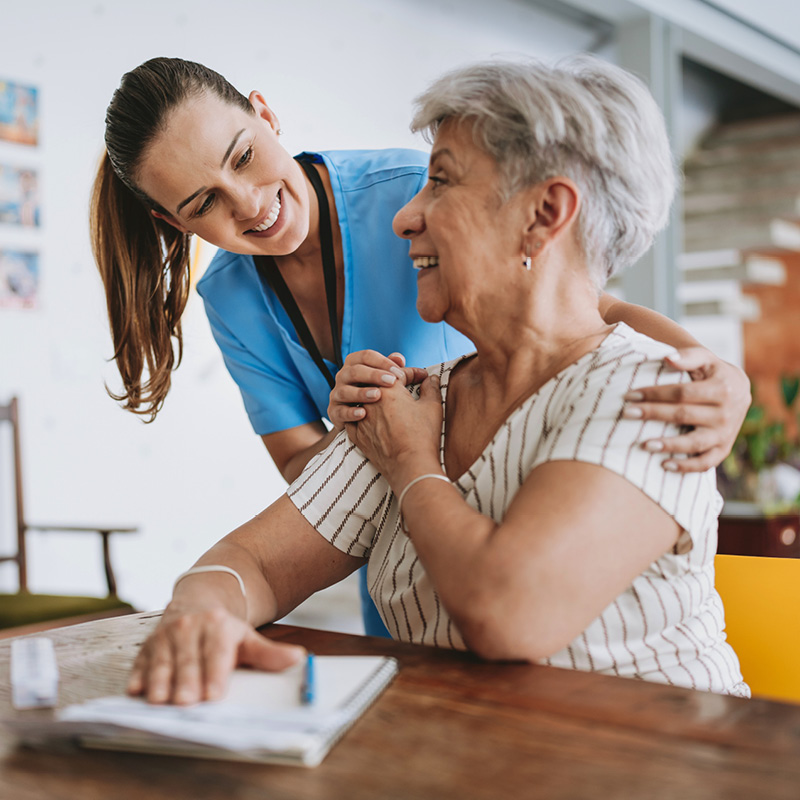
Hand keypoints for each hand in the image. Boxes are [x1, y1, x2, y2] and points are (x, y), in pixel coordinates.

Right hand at [128, 604, 304, 704]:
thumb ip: (268, 653)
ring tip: (158, 700)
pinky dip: (138, 675)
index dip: (214, 675)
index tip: (214, 695)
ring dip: (160, 680)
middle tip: (184, 703)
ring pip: (163, 660)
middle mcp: (190, 628)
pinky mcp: (147, 645)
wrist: (197, 601)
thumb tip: (298, 658)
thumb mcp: (247, 638)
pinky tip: (135, 689)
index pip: (217, 653)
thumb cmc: (223, 630)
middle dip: (186, 682)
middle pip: (188, 660)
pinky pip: (141, 661)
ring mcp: (166, 636)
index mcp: (218, 626)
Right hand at [328, 350, 427, 428]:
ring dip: (361, 393)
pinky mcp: (335, 412)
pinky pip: (340, 412)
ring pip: (345, 391)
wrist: (359, 417)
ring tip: (378, 395)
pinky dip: (351, 413)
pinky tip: (363, 414)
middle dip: (374, 375)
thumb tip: (399, 359)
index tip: (398, 372)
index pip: (366, 356)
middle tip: (392, 381)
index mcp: (354, 364)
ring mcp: (337, 394)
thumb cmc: (373, 391)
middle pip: (354, 371)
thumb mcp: (382, 377)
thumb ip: (390, 367)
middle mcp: (343, 377)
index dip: (382, 362)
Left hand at [345, 373, 442, 483]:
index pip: (399, 373)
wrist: (409, 466)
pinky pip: (355, 419)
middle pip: (378, 383)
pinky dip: (362, 415)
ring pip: (363, 400)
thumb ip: (431, 388)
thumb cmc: (422, 436)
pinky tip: (370, 416)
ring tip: (387, 400)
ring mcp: (361, 418)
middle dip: (391, 382)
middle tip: (403, 384)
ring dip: (375, 397)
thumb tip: (431, 379)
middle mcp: (370, 400)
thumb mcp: (432, 407)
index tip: (423, 378)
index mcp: (388, 389)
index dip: (413, 373)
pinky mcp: (357, 435)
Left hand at [623, 347, 750, 471]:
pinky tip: (664, 465)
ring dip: (669, 445)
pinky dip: (687, 467)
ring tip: (644, 445)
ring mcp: (725, 434)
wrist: (740, 391)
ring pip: (695, 442)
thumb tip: (667, 358)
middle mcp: (726, 413)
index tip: (629, 395)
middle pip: (683, 415)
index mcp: (722, 389)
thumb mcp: (706, 359)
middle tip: (626, 413)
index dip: (655, 394)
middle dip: (652, 414)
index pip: (682, 393)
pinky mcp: (723, 449)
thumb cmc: (713, 372)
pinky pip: (706, 462)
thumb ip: (688, 356)